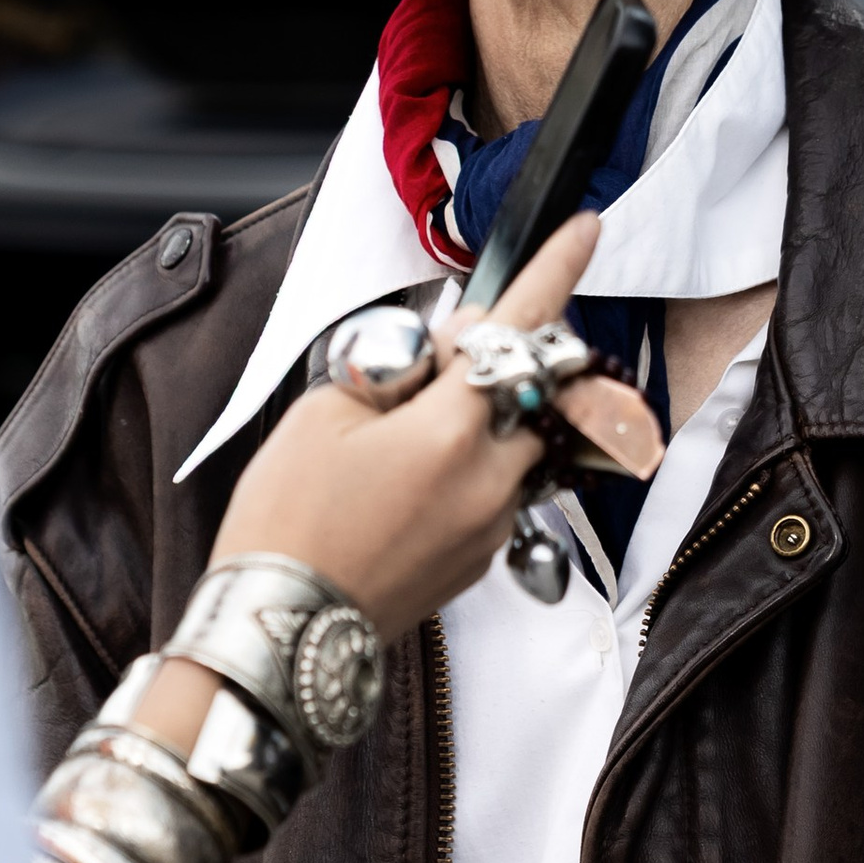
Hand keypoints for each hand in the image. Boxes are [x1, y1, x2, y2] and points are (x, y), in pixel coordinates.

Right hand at [209, 211, 660, 633]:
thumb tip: (448, 350)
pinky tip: (402, 486)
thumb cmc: (287, 522)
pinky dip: (465, 471)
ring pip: (514, 445)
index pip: (519, 329)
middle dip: (494, 366)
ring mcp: (491, 527)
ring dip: (481, 423)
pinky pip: (494, 493)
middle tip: (424, 370)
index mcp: (451, 431)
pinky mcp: (481, 562)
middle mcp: (489, 480)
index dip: (556, 271)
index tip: (584, 228)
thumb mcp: (323, 413)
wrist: (278, 634)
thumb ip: (398, 367)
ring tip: (402, 439)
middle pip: (528, 393)